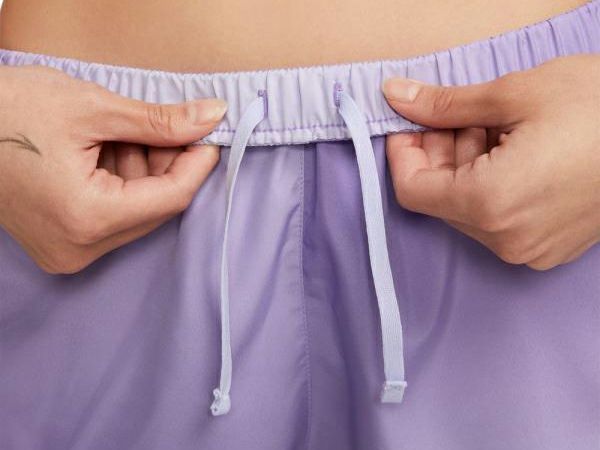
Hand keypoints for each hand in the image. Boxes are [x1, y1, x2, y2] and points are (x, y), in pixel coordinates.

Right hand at [0, 65, 226, 273]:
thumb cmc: (7, 110)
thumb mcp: (92, 108)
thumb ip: (159, 120)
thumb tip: (212, 116)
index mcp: (86, 219)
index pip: (170, 199)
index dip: (197, 164)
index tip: (210, 134)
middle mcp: (78, 248)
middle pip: (155, 209)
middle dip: (170, 165)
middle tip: (172, 126)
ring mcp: (68, 251)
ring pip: (137, 213)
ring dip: (146, 172)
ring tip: (127, 133)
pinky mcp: (62, 243)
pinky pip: (114, 216)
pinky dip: (124, 183)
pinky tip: (113, 150)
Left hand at [383, 55, 599, 269]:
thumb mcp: (514, 94)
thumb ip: (444, 104)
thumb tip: (396, 96)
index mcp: (491, 204)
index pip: (412, 190)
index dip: (403, 154)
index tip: (408, 123)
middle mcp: (506, 239)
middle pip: (441, 197)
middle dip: (439, 152)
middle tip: (454, 112)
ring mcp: (529, 249)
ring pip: (469, 206)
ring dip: (467, 164)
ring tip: (494, 124)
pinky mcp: (548, 247)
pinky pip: (498, 217)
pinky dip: (492, 182)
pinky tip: (513, 147)